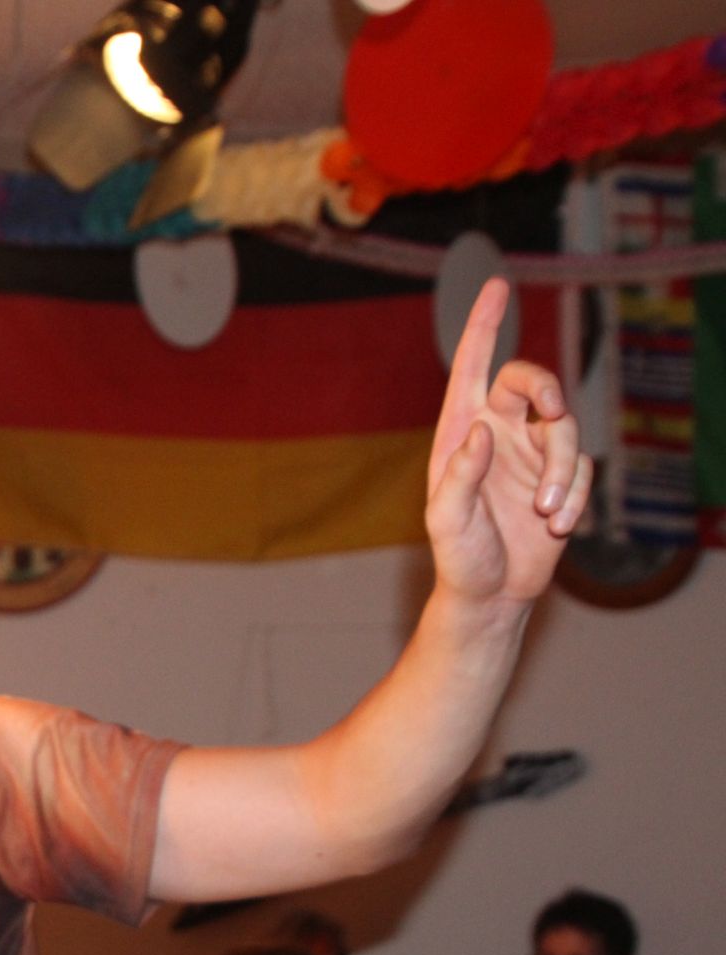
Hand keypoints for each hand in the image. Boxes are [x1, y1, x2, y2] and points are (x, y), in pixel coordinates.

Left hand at [425, 279, 592, 606]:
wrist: (492, 594)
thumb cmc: (458, 557)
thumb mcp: (447, 520)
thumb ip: (461, 476)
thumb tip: (481, 431)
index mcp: (460, 431)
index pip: (471, 366)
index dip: (482, 324)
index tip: (497, 284)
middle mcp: (498, 432)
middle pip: (532, 382)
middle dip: (548, 390)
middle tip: (555, 409)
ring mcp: (532, 453)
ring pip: (566, 429)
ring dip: (563, 470)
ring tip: (548, 514)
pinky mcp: (560, 478)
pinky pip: (582, 468)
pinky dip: (575, 495)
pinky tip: (558, 528)